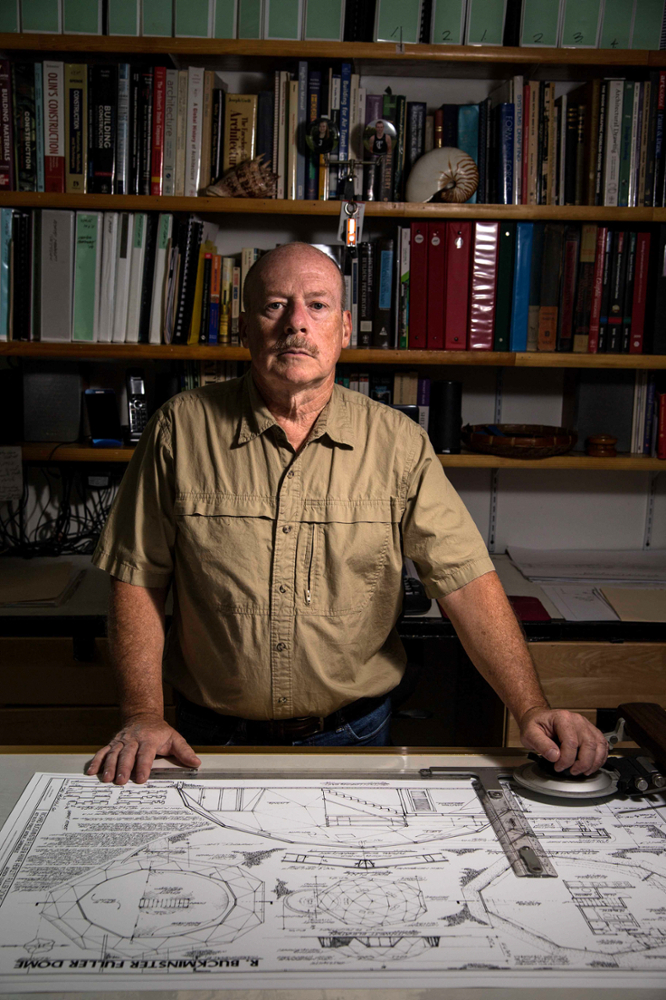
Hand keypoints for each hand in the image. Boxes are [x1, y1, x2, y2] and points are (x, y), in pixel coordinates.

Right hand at [86, 714, 200, 784]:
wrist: (143, 716)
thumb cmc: (160, 731)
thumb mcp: (175, 738)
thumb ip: (184, 752)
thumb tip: (196, 763)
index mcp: (149, 739)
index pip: (146, 753)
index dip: (143, 766)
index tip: (141, 778)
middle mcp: (134, 739)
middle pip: (127, 754)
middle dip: (123, 768)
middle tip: (120, 781)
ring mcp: (122, 741)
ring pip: (113, 753)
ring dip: (109, 766)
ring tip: (106, 779)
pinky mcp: (113, 743)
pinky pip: (103, 751)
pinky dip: (97, 761)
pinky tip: (92, 771)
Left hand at [519, 707, 608, 775]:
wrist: (539, 718)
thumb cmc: (535, 724)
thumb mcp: (530, 734)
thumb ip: (541, 745)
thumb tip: (555, 756)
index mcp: (562, 718)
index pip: (571, 742)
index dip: (566, 759)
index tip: (558, 767)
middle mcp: (577, 720)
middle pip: (589, 744)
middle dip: (583, 763)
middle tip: (572, 772)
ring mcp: (586, 725)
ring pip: (599, 745)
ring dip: (594, 762)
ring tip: (584, 771)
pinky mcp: (591, 731)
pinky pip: (602, 745)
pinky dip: (600, 757)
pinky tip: (592, 765)